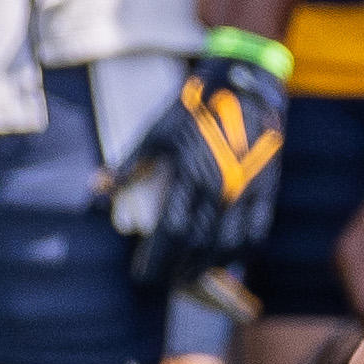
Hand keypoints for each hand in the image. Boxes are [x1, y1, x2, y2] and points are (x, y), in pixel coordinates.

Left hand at [110, 45, 290, 288]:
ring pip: (228, 247)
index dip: (156, 260)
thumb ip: (129, 166)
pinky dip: (239, 255)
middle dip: (177, 270)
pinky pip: (256, 234)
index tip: (142, 274)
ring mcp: (247, 191)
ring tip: (189, 276)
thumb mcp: (157, 131)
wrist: (245, 82)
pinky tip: (224, 263)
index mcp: (191, 174)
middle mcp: (221, 188)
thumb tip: (96, 189)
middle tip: (162, 281)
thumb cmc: (195, 107)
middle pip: (198, 246)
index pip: (172, 232)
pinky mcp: (267, 190)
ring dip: (207, 268)